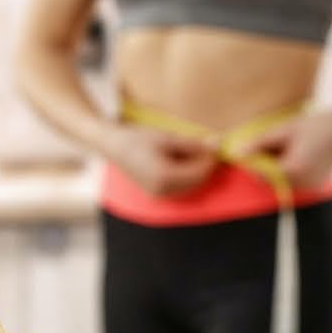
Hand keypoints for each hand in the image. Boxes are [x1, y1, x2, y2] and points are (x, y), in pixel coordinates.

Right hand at [100, 122, 218, 196]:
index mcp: (165, 177)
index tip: (214, 143)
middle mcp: (162, 191)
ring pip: (190, 185)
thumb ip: (193, 144)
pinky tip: (179, 159)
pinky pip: (180, 186)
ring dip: (196, 170)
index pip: (200, 172)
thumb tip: (218, 145)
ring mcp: (159, 195)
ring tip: (189, 150)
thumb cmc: (138, 139)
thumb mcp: (167, 137)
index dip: (210, 158)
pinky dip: (186, 174)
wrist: (113, 146)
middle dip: (204, 165)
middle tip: (206, 145)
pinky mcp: (157, 193)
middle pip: (197, 181)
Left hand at [237, 108, 331, 189]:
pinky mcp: (315, 187)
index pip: (261, 175)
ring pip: (282, 181)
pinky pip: (294, 181)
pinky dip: (291, 171)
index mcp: (293, 170)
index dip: (255, 163)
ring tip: (293, 148)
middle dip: (268, 165)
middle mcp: (303, 183)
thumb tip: (237, 154)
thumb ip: (258, 144)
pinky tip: (301, 155)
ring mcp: (310, 187)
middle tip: (279, 145)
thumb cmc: (311, 126)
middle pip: (271, 180)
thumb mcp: (282, 131)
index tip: (257, 148)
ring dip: (279, 168)